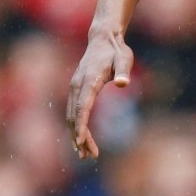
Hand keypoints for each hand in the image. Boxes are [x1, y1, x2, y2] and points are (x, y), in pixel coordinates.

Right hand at [66, 32, 133, 159]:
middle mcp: (77, 85)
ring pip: (72, 116)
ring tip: (86, 154)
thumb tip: (123, 83)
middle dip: (80, 138)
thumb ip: (124, 71)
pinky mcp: (75, 89)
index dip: (81, 126)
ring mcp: (74, 87)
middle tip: (90, 156)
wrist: (103, 38)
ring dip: (76, 135)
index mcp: (89, 81)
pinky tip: (81, 139)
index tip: (80, 142)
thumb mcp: (124, 58)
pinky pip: (73, 111)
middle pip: (75, 116)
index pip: (83, 107)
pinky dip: (76, 127)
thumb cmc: (116, 50)